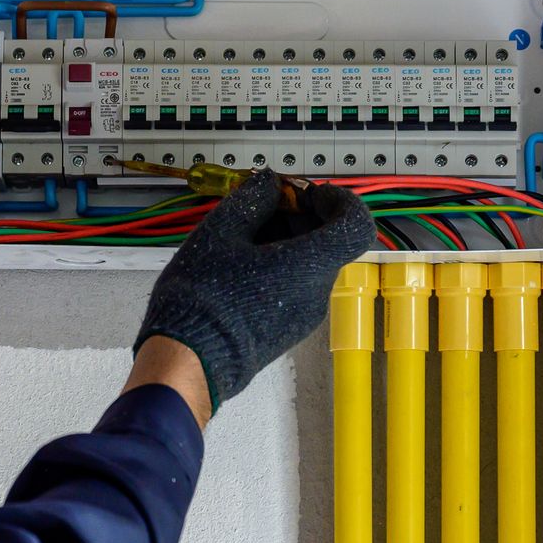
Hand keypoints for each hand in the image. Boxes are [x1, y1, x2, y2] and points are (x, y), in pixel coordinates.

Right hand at [133, 172, 374, 411]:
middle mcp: (315, 293)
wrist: (188, 358)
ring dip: (284, 239)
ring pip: (308, 263)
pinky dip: (276, 264)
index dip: (338, 200)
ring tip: (240, 234)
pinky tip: (238, 261)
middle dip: (299, 215)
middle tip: (261, 204)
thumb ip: (252, 199)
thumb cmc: (202, 300)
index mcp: (308, 266)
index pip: (355, 225)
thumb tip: (267, 184)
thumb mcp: (220, 231)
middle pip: (327, 241)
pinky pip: (294, 285)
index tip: (307, 192)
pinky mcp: (287, 329)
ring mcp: (303, 315)